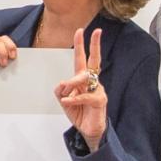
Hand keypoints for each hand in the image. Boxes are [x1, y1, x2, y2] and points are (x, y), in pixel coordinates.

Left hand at [54, 28, 105, 150]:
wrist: (88, 130)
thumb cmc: (79, 112)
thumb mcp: (64, 99)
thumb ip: (61, 90)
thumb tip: (63, 83)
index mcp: (83, 79)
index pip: (82, 59)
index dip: (81, 45)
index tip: (81, 31)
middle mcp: (92, 81)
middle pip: (94, 60)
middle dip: (94, 45)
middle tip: (95, 32)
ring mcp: (98, 90)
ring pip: (82, 78)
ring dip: (71, 85)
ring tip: (65, 96)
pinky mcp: (99, 100)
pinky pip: (84, 95)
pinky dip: (74, 98)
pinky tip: (68, 101)